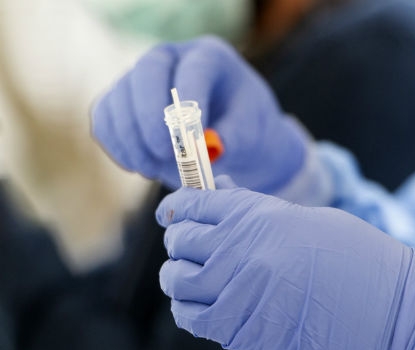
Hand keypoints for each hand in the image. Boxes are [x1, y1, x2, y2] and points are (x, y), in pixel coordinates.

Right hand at [91, 36, 306, 192]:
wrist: (229, 139)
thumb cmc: (244, 131)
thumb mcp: (251, 135)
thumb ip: (233, 138)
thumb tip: (207, 147)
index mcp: (210, 56)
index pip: (193, 68)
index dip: (188, 101)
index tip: (191, 139)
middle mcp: (171, 57)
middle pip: (147, 72)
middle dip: (151, 115)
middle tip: (164, 152)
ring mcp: (139, 76)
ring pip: (119, 98)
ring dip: (132, 139)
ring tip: (155, 169)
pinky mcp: (119, 101)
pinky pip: (105, 121)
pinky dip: (118, 147)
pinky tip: (141, 166)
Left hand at [155, 186, 414, 349]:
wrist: (391, 309)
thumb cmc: (360, 258)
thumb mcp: (308, 220)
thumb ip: (258, 212)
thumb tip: (218, 200)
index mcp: (258, 215)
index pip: (192, 204)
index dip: (177, 209)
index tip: (174, 215)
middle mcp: (240, 249)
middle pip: (180, 241)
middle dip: (182, 242)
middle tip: (193, 248)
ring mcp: (238, 292)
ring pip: (177, 281)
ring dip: (180, 278)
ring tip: (196, 279)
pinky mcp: (242, 331)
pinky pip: (192, 318)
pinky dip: (189, 310)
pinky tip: (204, 306)